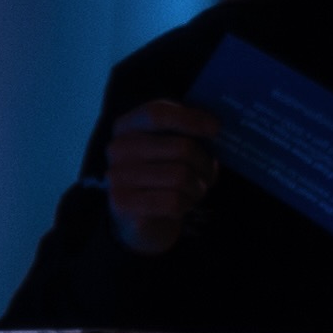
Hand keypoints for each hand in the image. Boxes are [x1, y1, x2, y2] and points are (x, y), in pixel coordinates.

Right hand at [106, 97, 218, 254]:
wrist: (143, 219)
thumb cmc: (164, 175)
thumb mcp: (173, 146)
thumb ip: (187, 130)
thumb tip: (214, 125)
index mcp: (127, 127)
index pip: (157, 113)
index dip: (190, 119)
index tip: (215, 129)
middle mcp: (117, 149)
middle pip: (180, 147)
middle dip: (204, 163)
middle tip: (208, 172)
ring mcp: (117, 177)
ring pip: (180, 176)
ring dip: (198, 186)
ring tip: (194, 190)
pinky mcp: (123, 204)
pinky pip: (173, 201)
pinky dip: (186, 204)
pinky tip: (181, 205)